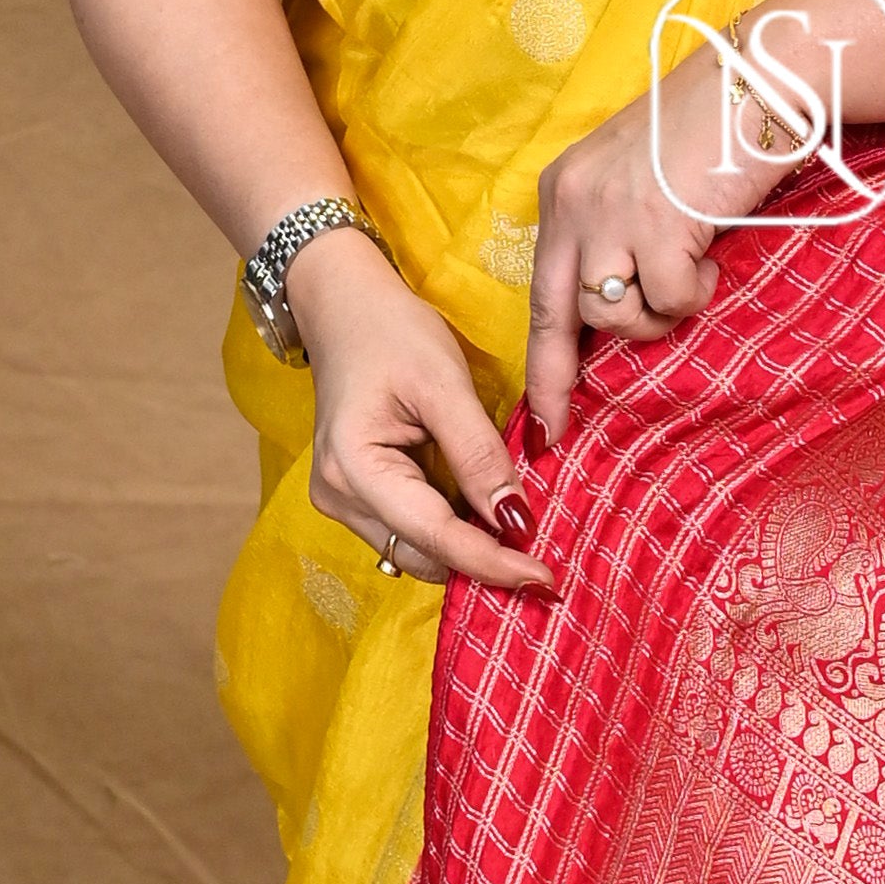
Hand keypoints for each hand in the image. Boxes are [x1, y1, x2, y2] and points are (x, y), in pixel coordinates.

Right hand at [288, 226, 554, 598]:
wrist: (342, 305)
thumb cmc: (390, 332)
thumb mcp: (444, 384)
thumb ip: (479, 455)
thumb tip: (516, 521)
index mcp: (354, 468)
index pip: (435, 535)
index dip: (492, 562)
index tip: (545, 578)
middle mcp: (339, 497)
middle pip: (424, 555)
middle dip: (483, 563)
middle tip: (546, 564)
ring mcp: (343, 500)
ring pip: (419, 551)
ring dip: (470, 549)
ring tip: (523, 537)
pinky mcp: (357, 496)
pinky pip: (412, 531)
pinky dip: (453, 529)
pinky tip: (488, 515)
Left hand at [524, 0, 884, 444]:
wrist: (758, 79)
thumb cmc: (711, 131)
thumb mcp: (639, 180)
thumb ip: (615, 233)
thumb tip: (617, 305)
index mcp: (564, 190)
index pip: (539, 288)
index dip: (540, 356)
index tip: (539, 412)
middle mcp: (574, 202)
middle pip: (560, 312)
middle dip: (559, 378)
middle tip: (562, 423)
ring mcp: (612, 215)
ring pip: (615, 314)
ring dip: (657, 313)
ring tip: (688, 272)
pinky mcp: (657, 226)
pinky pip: (670, 301)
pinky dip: (696, 291)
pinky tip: (710, 254)